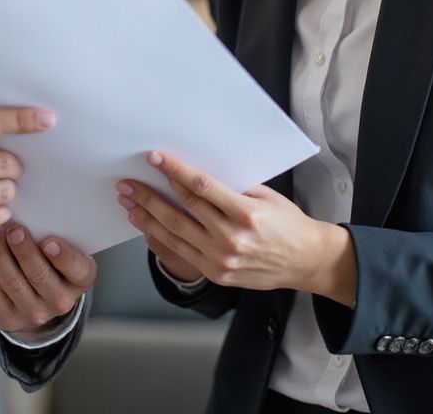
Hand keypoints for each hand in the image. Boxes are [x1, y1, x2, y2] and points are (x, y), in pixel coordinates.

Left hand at [0, 226, 95, 333]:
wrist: (40, 299)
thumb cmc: (51, 259)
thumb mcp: (63, 248)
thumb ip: (51, 233)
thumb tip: (27, 208)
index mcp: (79, 279)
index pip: (76, 269)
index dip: (64, 257)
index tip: (49, 241)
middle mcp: (60, 300)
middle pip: (40, 276)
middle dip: (25, 252)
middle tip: (14, 229)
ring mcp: (34, 313)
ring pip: (13, 284)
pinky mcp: (8, 318)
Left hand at [117, 151, 356, 305]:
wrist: (305, 262)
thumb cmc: (287, 224)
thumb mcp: (266, 196)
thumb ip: (232, 186)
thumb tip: (196, 171)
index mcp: (245, 214)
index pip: (201, 188)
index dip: (175, 171)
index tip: (155, 158)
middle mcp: (231, 238)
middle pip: (180, 211)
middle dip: (149, 194)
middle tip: (127, 182)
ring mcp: (221, 259)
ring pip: (174, 234)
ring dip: (147, 216)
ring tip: (127, 202)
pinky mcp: (216, 274)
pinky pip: (180, 253)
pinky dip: (159, 238)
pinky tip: (146, 225)